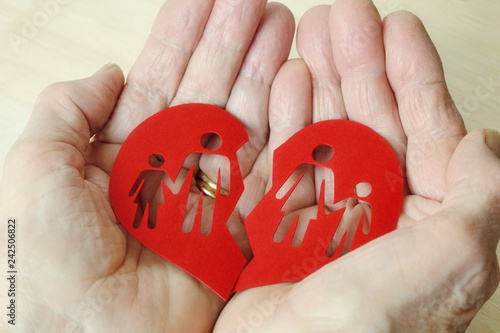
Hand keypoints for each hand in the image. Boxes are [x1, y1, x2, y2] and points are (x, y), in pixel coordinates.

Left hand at [0, 0, 293, 330]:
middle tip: (259, 0)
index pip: (162, 77)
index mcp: (122, 149)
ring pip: (242, 120)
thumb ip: (68, 109)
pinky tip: (296, 84)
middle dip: (234, 43)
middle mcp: (169, 167)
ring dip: (263, 72)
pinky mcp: (237, 226)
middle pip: (209, 91)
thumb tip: (109, 71)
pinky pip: (266, 168)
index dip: (187, 35)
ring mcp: (207, 195)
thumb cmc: (44, 259)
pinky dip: (283, 127)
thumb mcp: (35, 167)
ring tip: (283, 26)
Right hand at [214, 1, 499, 331]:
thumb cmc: (367, 328)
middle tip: (344, 15)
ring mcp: (328, 217)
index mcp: (429, 223)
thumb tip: (487, 142)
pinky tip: (289, 83)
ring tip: (313, 34)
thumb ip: (479, 198)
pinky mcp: (284, 223)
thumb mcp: (449, 260)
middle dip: (360, 63)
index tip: (397, 27)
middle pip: (373, 121)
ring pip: (328, 133)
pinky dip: (287, 120)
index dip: (412, 74)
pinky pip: (289, 160)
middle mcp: (380, 217)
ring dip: (323, 80)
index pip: (428, 130)